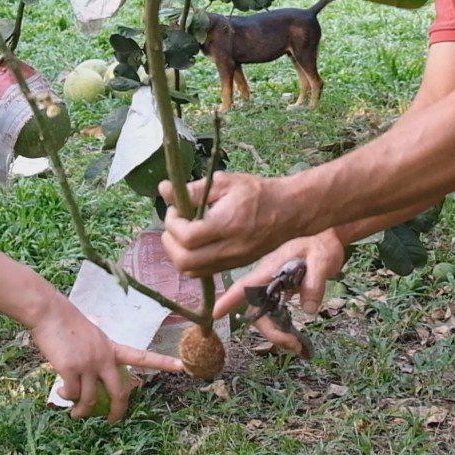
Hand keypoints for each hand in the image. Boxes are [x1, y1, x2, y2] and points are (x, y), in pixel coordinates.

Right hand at [29, 300, 182, 422]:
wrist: (49, 312)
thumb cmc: (65, 322)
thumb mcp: (91, 336)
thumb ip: (97, 355)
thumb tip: (89, 378)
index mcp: (112, 348)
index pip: (142, 357)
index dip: (163, 363)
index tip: (183, 367)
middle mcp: (104, 358)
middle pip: (119, 393)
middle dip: (118, 412)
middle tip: (111, 421)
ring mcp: (89, 364)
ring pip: (90, 400)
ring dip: (81, 411)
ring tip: (75, 413)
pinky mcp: (71, 368)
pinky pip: (72, 394)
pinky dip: (66, 397)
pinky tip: (60, 392)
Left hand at [158, 172, 310, 275]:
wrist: (290, 211)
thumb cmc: (258, 192)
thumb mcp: (225, 183)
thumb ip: (193, 190)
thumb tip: (164, 190)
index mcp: (226, 225)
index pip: (187, 236)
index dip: (172, 223)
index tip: (175, 209)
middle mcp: (229, 249)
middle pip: (185, 261)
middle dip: (170, 242)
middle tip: (174, 223)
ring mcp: (233, 261)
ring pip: (192, 271)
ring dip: (178, 254)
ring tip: (182, 233)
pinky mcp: (235, 266)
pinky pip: (205, 272)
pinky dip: (191, 260)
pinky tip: (194, 242)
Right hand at [208, 231, 344, 355]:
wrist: (328, 239)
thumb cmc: (321, 243)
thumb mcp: (321, 260)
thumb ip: (314, 283)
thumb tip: (308, 310)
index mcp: (270, 269)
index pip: (245, 285)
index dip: (229, 299)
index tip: (215, 313)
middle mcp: (267, 279)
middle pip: (256, 310)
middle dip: (270, 332)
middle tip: (294, 345)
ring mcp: (273, 287)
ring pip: (264, 315)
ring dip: (276, 333)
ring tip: (296, 345)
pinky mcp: (282, 292)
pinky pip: (274, 313)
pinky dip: (281, 328)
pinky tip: (294, 337)